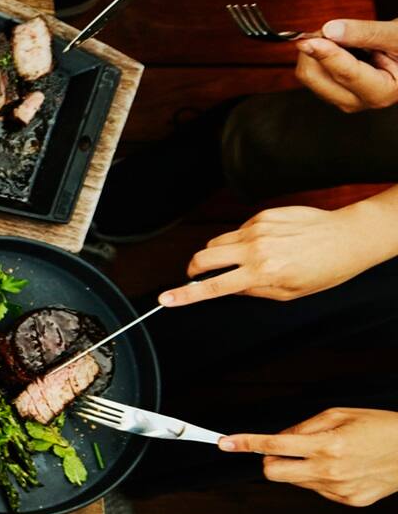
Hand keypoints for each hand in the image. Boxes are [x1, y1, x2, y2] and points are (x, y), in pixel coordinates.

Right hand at [160, 203, 391, 305]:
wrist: (348, 237)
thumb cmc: (325, 268)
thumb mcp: (289, 293)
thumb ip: (254, 291)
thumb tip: (228, 288)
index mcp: (262, 272)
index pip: (214, 286)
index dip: (185, 295)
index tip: (165, 298)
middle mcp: (256, 248)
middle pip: (203, 256)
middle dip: (194, 268)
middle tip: (200, 275)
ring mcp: (258, 228)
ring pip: (216, 241)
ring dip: (217, 253)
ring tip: (240, 260)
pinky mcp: (263, 214)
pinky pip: (238, 229)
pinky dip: (240, 239)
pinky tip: (263, 243)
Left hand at [221, 407, 397, 506]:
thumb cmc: (383, 428)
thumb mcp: (341, 415)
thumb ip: (304, 427)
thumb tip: (279, 438)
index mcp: (328, 445)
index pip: (273, 446)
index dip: (246, 443)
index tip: (226, 443)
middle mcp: (330, 470)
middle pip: (273, 473)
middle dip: (269, 461)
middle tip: (283, 450)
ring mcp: (339, 489)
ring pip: (295, 482)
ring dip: (299, 468)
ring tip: (329, 454)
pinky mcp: (349, 501)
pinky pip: (318, 490)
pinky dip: (320, 478)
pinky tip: (343, 468)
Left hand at [295, 18, 397, 112]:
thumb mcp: (397, 35)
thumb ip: (367, 33)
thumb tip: (330, 30)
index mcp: (383, 92)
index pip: (346, 74)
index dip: (326, 55)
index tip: (307, 41)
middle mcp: (360, 101)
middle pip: (317, 77)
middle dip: (319, 47)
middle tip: (338, 28)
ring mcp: (343, 98)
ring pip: (309, 74)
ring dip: (318, 49)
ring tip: (348, 39)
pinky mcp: (332, 92)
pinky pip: (310, 71)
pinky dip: (319, 54)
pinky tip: (342, 49)